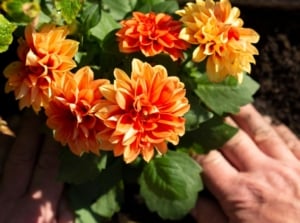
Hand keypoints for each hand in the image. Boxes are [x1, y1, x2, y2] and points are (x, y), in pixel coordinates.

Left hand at [0, 111, 73, 222]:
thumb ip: (65, 219)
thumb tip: (68, 194)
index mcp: (37, 212)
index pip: (50, 169)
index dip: (56, 147)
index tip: (60, 128)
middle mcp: (12, 203)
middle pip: (24, 159)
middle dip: (32, 135)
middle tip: (37, 114)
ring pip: (2, 163)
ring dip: (11, 142)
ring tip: (18, 122)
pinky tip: (4, 145)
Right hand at [192, 104, 299, 222]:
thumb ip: (209, 217)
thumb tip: (189, 198)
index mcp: (239, 193)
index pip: (207, 159)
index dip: (193, 146)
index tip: (184, 135)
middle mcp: (261, 173)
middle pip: (231, 137)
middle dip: (214, 121)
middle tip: (203, 105)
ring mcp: (287, 166)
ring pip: (260, 131)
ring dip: (244, 114)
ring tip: (232, 99)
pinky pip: (291, 140)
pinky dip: (279, 128)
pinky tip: (270, 121)